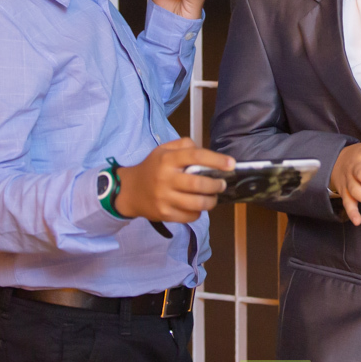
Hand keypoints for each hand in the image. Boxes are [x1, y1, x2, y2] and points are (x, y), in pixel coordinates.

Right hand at [114, 137, 233, 222]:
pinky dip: (199, 212)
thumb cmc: (152, 168)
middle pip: (199, 184)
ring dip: (211, 201)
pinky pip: (190, 216)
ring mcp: (164, 198)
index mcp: (167, 159)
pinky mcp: (165, 214)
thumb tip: (205, 152)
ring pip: (197, 203)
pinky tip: (197, 206)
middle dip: (216, 185)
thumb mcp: (164, 150)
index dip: (217, 160)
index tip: (231, 164)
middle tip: (222, 184)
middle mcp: (166, 179)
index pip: (196, 156)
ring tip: (213, 196)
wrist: (129, 191)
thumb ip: (184, 145)